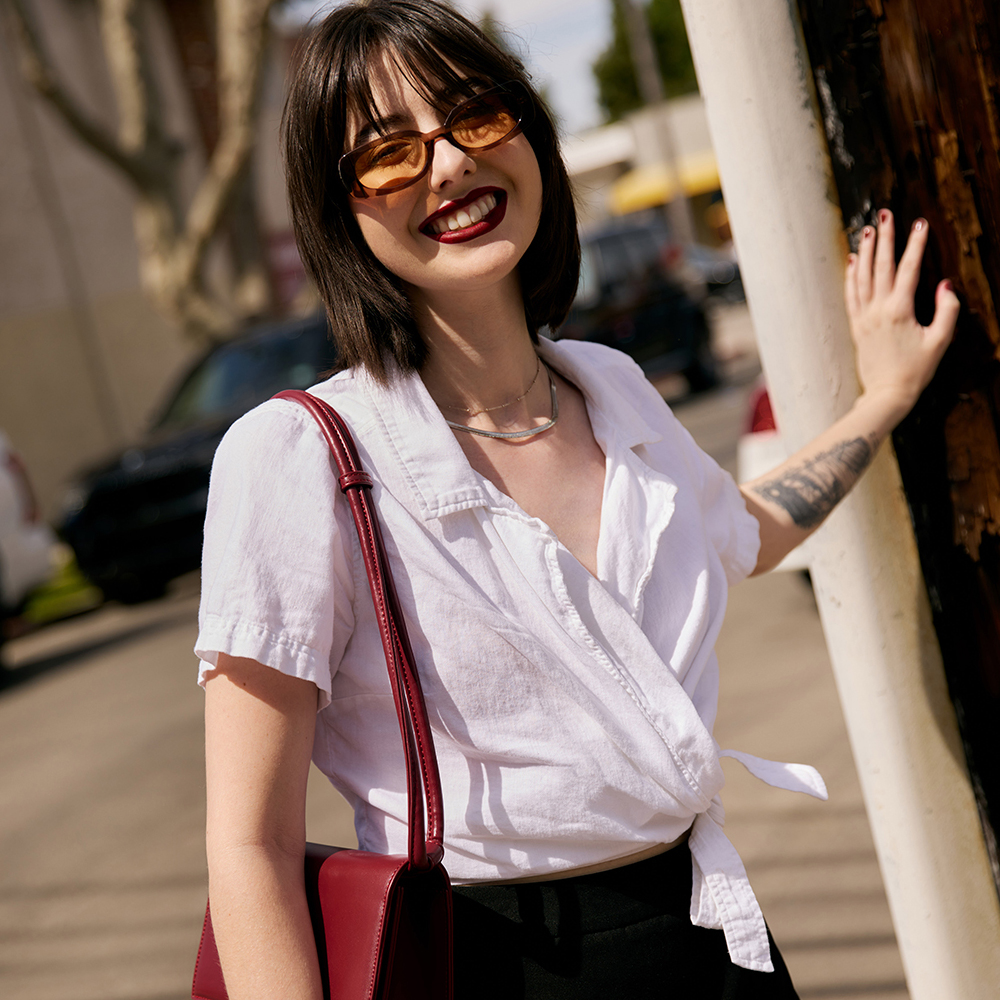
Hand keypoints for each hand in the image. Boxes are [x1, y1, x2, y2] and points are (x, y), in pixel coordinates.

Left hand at [845, 209, 958, 416]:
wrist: (887, 394)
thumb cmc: (916, 370)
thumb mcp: (940, 341)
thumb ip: (947, 312)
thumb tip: (946, 286)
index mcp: (899, 311)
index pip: (908, 269)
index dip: (915, 244)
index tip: (920, 223)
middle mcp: (878, 310)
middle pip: (881, 266)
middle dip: (885, 238)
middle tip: (884, 214)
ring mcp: (864, 317)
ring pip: (862, 277)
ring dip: (866, 252)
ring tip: (867, 230)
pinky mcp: (856, 326)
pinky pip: (851, 295)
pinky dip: (851, 275)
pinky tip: (853, 260)